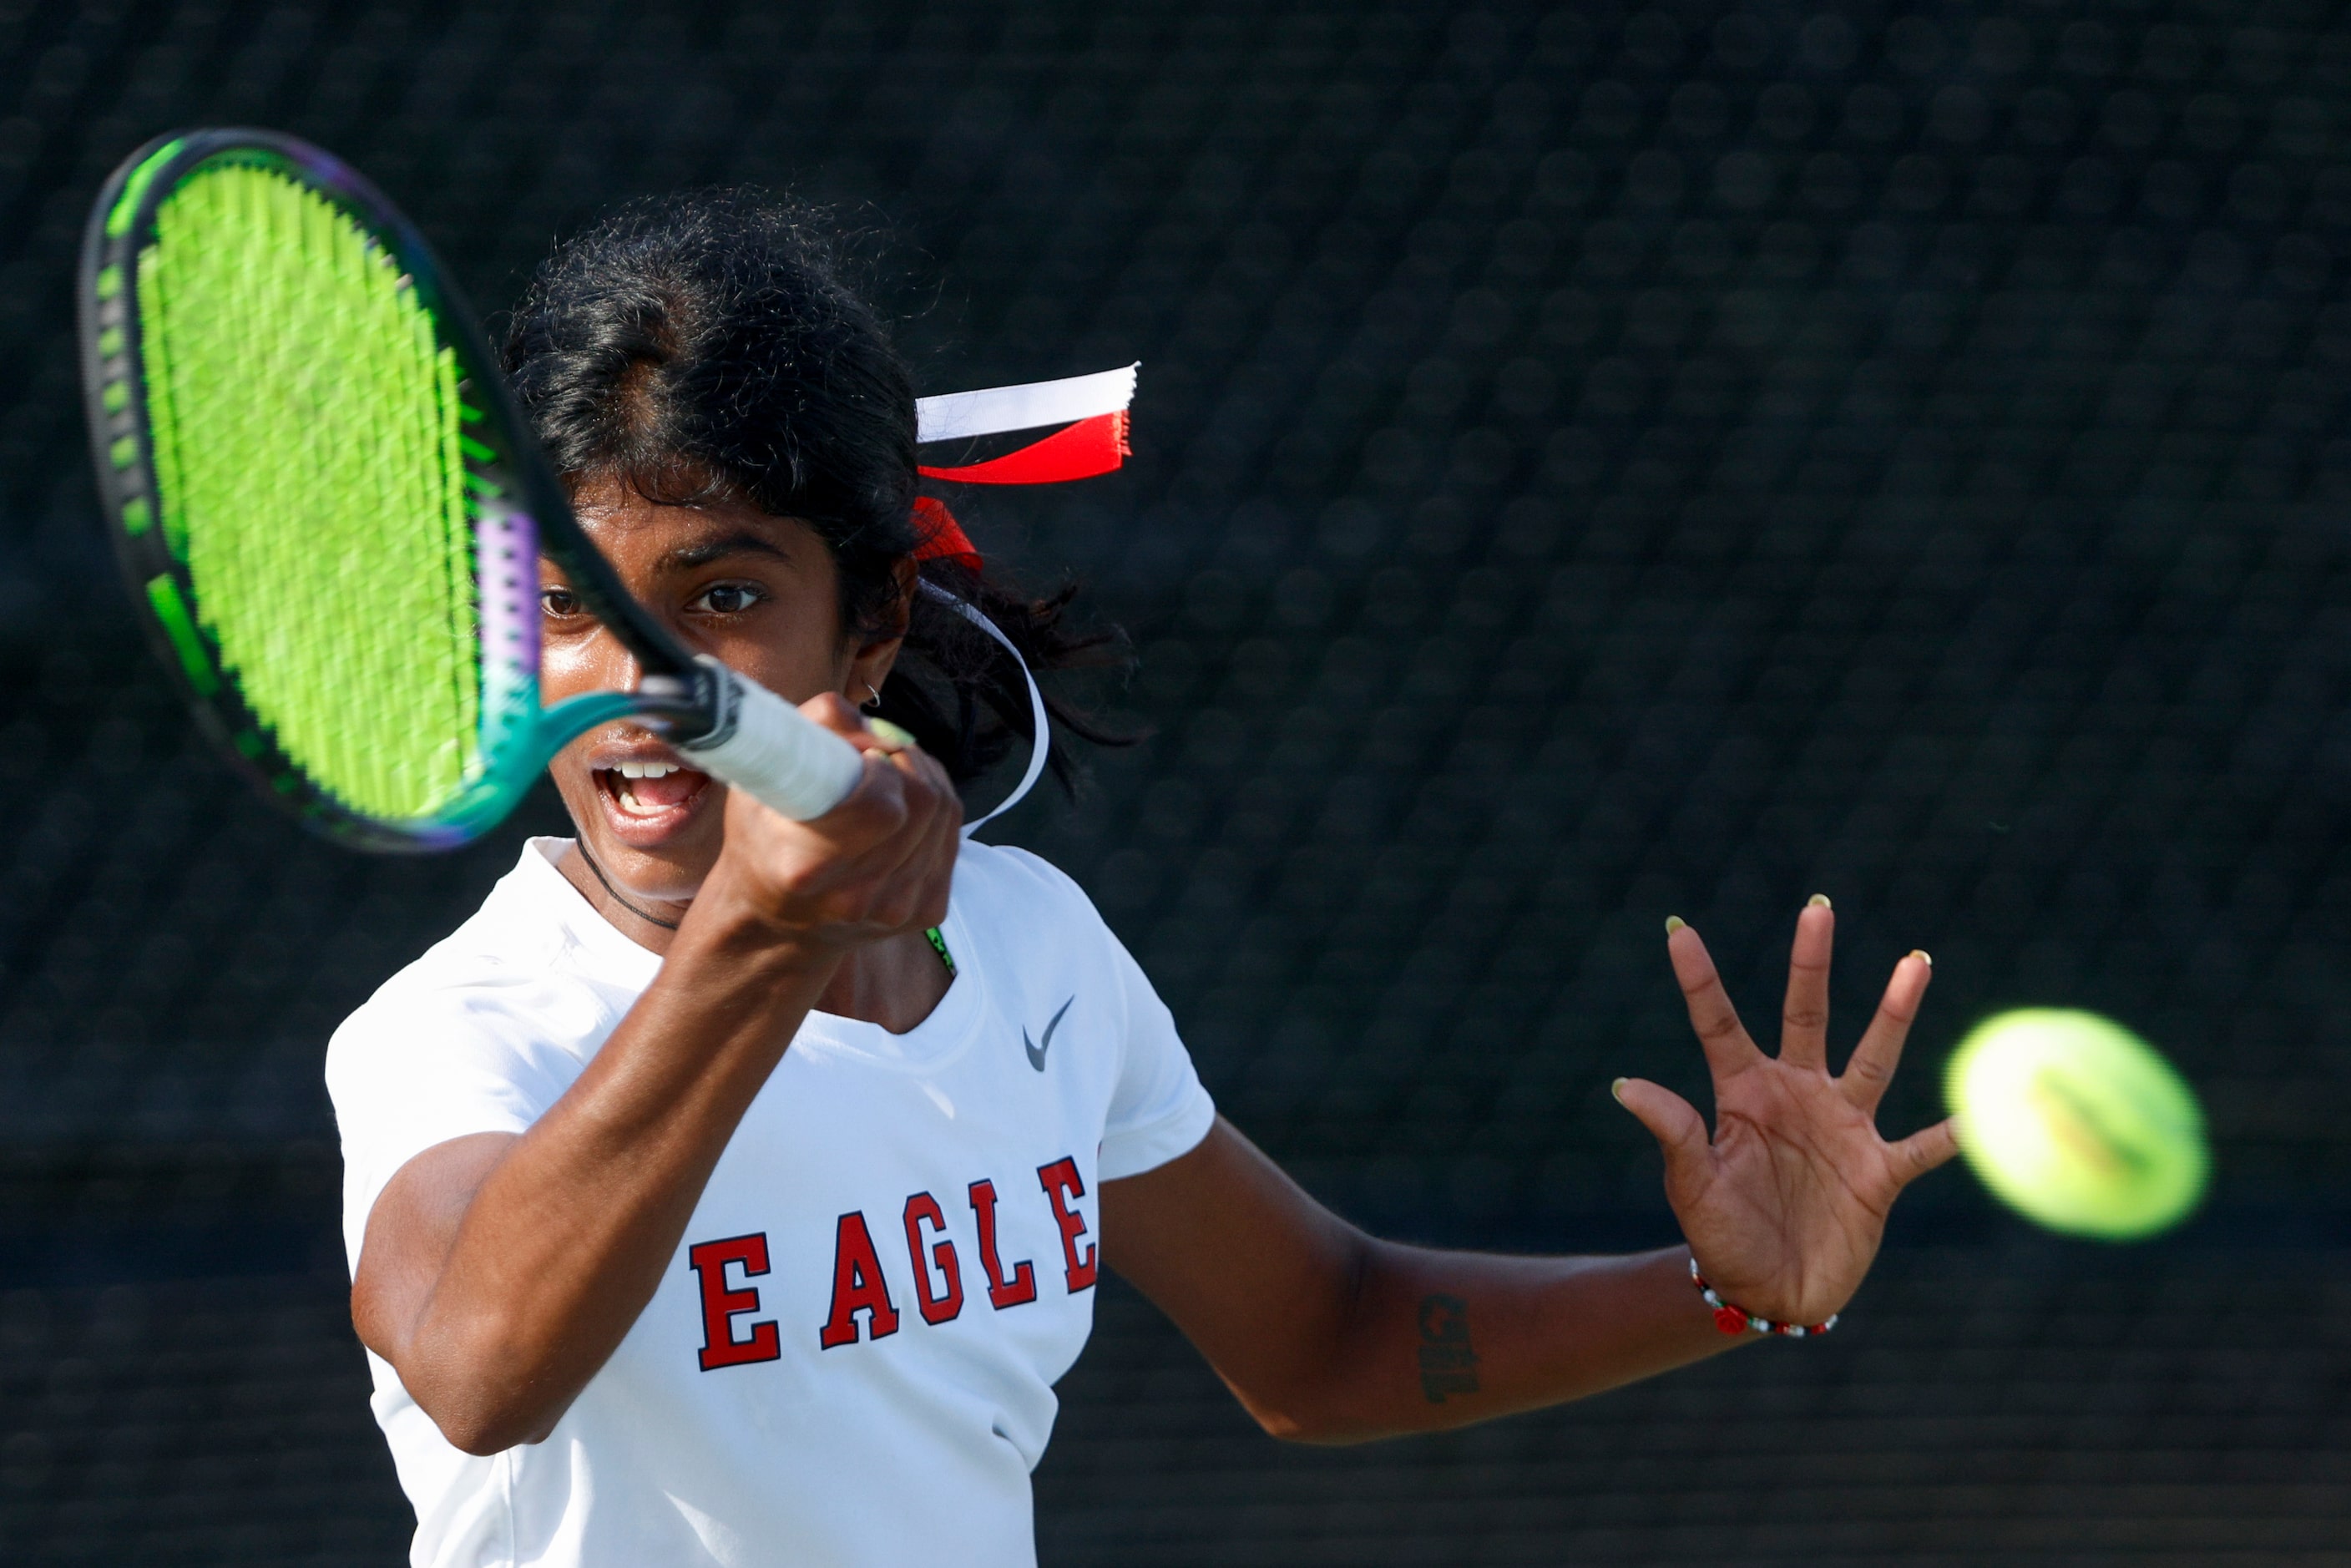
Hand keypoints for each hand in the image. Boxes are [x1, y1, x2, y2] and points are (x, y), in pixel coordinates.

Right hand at [690, 694, 961, 953]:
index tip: (860, 758)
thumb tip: (865, 724)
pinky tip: (906, 802)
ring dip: (922, 778)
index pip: (883, 807)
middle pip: (923, 803)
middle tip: (875, 756)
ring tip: (887, 774)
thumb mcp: (758, 782)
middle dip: (905, 762)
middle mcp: (855, 899)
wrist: (780, 922)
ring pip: (945, 814)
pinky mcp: (926, 912)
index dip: (880, 768)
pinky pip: (953, 835)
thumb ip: (805, 733)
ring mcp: (895, 910)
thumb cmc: (764, 840)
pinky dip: (937, 806)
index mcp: (805, 868)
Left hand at [1614, 899, 1958, 1325]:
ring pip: (1874, 1058)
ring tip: (1916, 960)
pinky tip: (1982, 1109)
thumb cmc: (1721, 1237)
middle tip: (1817, 908)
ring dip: (1894, 1012)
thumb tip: (1624, 1086)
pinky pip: (1922, 1147)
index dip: (1698, 978)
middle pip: (1806, 1015)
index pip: (1718, 1023)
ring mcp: (1842, 1129)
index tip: (1678, 929)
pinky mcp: (1878, 1173)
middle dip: (1811, 964)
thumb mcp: (1691, 1185)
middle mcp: (1796, 1096)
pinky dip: (1950, 1133)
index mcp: (1742, 1093)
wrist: (1766, 1294)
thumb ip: (1674, 1131)